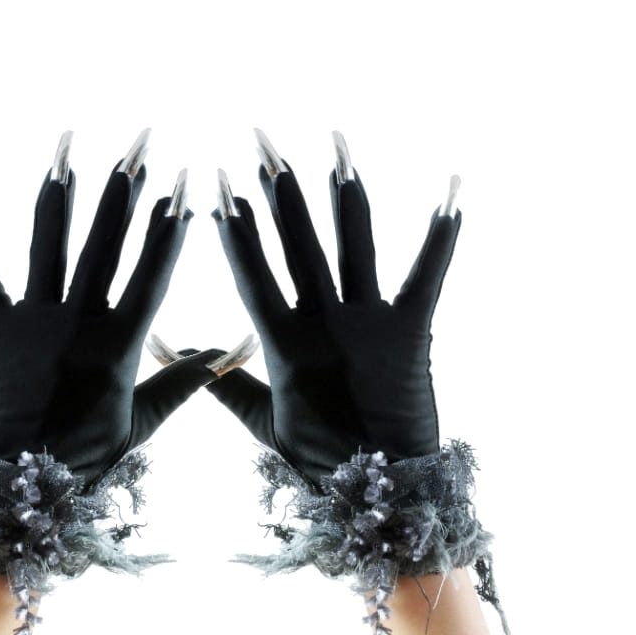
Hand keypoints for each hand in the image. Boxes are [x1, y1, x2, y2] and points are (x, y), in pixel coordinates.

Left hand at [0, 130, 223, 486]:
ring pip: (51, 245)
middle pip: (106, 246)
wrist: (22, 486)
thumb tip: (224, 357)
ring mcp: (36, 325)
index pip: (153, 275)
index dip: (168, 231)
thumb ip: (182, 385)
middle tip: (139, 145)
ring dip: (59, 193)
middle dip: (125, 192)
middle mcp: (81, 326)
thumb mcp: (141, 423)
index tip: (182, 190)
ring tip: (68, 146)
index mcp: (122, 347)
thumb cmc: (84, 458)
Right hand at [206, 130, 461, 485]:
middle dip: (280, 194)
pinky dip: (440, 239)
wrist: (378, 488)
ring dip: (345, 196)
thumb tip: (184, 358)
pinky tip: (451, 196)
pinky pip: (427, 276)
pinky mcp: (411, 334)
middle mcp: (322, 326)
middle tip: (265, 146)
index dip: (237, 234)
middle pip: (297, 248)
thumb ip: (226, 387)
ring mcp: (366, 326)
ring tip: (336, 149)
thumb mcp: (264, 424)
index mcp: (282, 347)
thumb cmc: (319, 459)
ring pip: (352, 247)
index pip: (252, 277)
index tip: (223, 192)